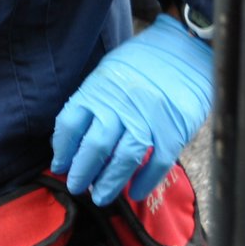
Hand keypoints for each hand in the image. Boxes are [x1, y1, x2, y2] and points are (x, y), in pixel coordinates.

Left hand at [51, 15, 212, 204]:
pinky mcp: (174, 129)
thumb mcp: (108, 73)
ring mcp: (148, 118)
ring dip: (110, 183)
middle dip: (82, 172)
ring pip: (123, 159)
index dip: (63, 149)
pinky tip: (136, 192)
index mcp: (98, 89)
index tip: (60, 165)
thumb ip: (94, 101)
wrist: (184, 49)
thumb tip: (77, 137)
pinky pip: (157, 162)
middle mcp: (120, 105)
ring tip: (100, 197)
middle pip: (94, 146)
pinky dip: (145, 181)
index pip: (71, 124)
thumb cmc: (143, 62)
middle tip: (76, 187)